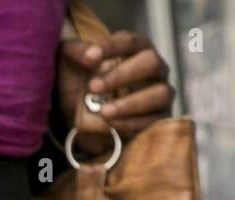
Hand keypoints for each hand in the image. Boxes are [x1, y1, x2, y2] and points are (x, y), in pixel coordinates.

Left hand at [56, 31, 173, 155]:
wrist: (86, 113)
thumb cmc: (82, 78)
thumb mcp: (71, 60)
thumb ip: (76, 51)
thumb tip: (88, 56)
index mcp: (136, 48)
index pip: (130, 41)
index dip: (111, 48)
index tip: (89, 58)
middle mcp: (156, 68)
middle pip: (151, 63)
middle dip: (122, 76)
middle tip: (94, 87)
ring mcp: (163, 93)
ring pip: (160, 94)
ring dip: (131, 103)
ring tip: (104, 111)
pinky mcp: (163, 118)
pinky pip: (157, 120)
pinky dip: (133, 122)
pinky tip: (112, 123)